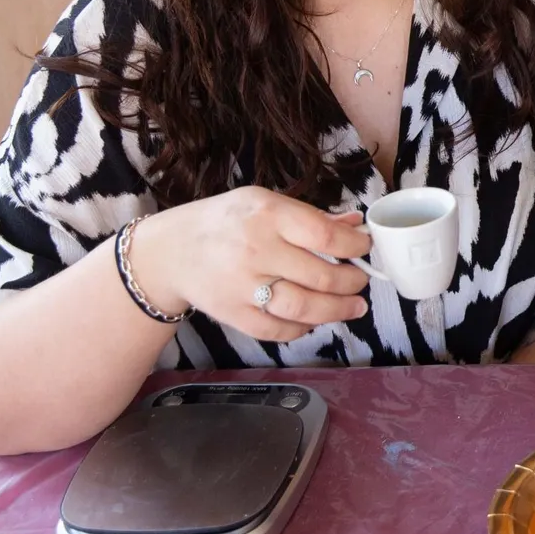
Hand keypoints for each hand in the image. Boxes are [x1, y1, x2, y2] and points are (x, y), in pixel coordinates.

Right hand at [134, 187, 372, 341]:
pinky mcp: (233, 314)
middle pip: (320, 276)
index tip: (365, 250)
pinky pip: (277, 330)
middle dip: (352, 283)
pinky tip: (314, 321)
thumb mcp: (265, 203)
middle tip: (363, 282)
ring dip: (337, 311)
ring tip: (354, 307)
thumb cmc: (225, 221)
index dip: (355, 247)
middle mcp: (256, 250)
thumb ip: (310, 217)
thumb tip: (356, 226)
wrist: (169, 251)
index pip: (325, 236)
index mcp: (268, 215)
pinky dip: (302, 329)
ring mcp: (243, 286)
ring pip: (303, 308)